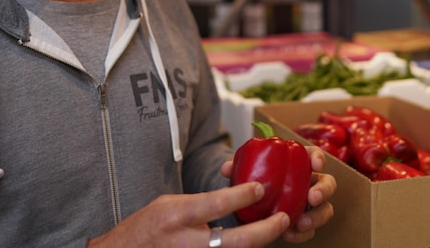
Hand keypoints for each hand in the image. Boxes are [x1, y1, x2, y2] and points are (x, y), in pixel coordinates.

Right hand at [85, 182, 289, 247]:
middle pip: (236, 241)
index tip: (261, 187)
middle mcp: (187, 242)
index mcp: (178, 216)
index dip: (242, 196)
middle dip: (265, 231)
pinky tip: (253, 243)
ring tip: (274, 230)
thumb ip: (201, 204)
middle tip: (283, 218)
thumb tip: (236, 197)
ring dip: (257, 244)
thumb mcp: (170, 204)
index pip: (215, 204)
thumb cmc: (146, 227)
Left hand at [220, 145, 336, 243]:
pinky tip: (290, 235)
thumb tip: (227, 168)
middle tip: (312, 197)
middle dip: (323, 189)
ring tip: (301, 223)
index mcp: (297, 164)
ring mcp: (308, 204)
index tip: (315, 164)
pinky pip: (310, 229)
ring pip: (324, 208)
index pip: (312, 155)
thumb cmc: (252, 182)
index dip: (317, 157)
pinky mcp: (304, 222)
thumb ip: (238, 169)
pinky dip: (302, 233)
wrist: (249, 206)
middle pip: (326, 182)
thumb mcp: (244, 174)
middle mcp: (308, 183)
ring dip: (316, 216)